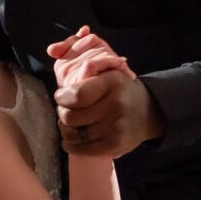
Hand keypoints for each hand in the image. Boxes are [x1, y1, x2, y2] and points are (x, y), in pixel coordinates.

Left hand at [48, 28, 162, 156]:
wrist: (148, 112)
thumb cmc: (118, 89)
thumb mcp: (107, 70)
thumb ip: (80, 61)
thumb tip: (52, 50)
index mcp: (112, 81)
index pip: (76, 95)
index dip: (62, 97)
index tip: (62, 96)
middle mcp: (116, 104)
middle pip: (71, 117)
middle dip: (62, 114)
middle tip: (65, 111)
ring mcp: (117, 127)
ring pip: (73, 134)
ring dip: (66, 130)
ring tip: (70, 124)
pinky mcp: (116, 145)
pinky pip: (82, 149)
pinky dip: (71, 145)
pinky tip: (71, 139)